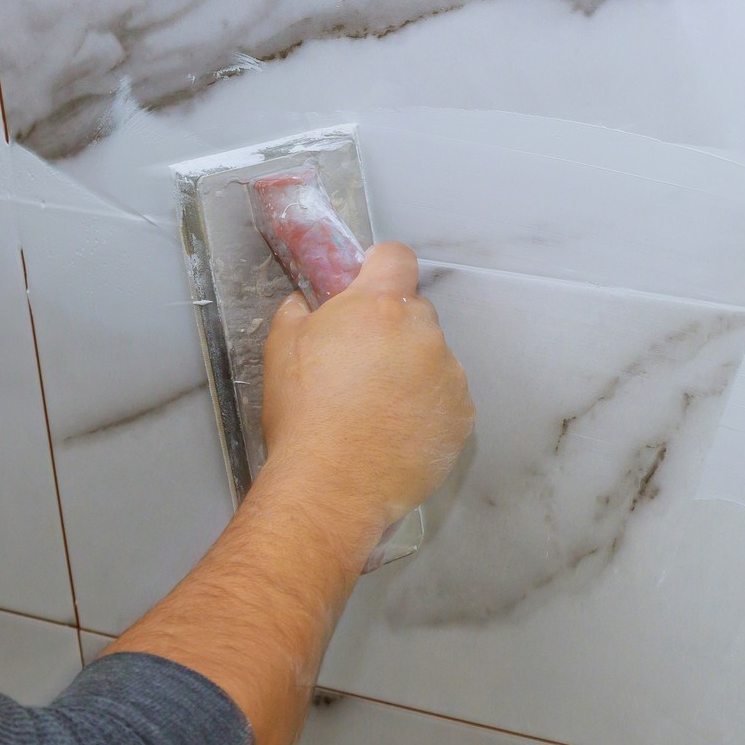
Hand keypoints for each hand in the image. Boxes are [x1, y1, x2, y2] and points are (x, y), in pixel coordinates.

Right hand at [258, 243, 474, 541]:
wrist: (332, 486)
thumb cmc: (303, 417)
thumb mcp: (281, 350)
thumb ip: (299, 312)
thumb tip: (307, 302)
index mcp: (380, 307)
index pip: (396, 258)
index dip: (379, 268)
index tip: (367, 285)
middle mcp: (424, 332)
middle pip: (414, 313)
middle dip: (391, 330)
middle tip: (359, 365)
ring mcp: (450, 374)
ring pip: (433, 357)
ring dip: (412, 371)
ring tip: (376, 408)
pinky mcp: (463, 414)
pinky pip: (447, 397)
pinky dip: (428, 407)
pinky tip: (396, 430)